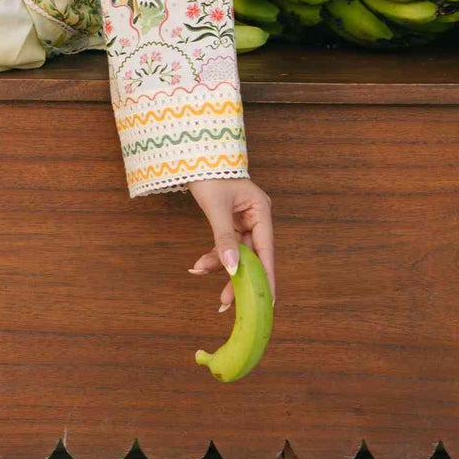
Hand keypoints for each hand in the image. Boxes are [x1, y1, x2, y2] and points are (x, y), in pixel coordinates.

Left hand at [188, 176, 275, 312]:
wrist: (192, 157)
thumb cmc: (208, 174)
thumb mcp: (216, 208)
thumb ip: (224, 239)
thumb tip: (231, 269)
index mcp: (261, 211)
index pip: (266, 251)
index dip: (266, 277)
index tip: (266, 302)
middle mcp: (257, 217)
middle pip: (252, 256)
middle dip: (237, 277)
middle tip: (226, 301)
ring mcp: (244, 221)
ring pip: (237, 253)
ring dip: (220, 266)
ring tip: (199, 271)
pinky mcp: (231, 223)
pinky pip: (226, 245)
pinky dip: (214, 255)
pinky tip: (199, 265)